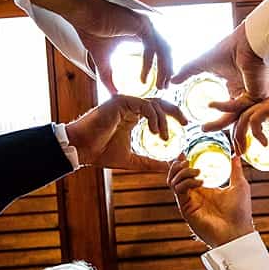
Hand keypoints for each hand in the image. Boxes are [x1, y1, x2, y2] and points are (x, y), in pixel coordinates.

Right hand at [19, 0, 172, 90]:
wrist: (82, 14)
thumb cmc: (90, 29)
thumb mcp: (102, 60)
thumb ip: (108, 76)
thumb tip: (113, 93)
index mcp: (141, 31)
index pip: (158, 51)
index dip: (161, 67)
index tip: (159, 84)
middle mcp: (146, 27)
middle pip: (165, 51)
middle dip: (167, 71)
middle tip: (164, 88)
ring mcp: (145, 24)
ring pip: (163, 50)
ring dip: (163, 70)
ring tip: (159, 86)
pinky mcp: (141, 26)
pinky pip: (151, 48)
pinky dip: (149, 64)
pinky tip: (143, 78)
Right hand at [65, 95, 186, 171]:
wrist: (82, 149)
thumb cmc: (100, 153)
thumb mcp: (131, 160)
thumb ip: (149, 162)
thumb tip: (168, 168)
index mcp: (132, 117)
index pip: (157, 110)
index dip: (172, 115)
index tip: (184, 126)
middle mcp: (130, 107)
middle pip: (159, 102)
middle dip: (175, 111)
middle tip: (186, 122)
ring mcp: (125, 103)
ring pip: (154, 104)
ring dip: (163, 120)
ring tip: (163, 136)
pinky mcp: (120, 102)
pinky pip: (144, 104)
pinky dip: (153, 117)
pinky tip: (155, 131)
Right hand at [167, 154, 254, 246]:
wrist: (237, 231)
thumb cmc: (240, 212)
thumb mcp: (239, 185)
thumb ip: (235, 169)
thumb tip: (235, 154)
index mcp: (204, 189)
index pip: (187, 173)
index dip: (183, 162)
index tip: (186, 152)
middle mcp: (193, 195)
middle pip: (175, 176)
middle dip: (178, 165)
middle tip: (187, 159)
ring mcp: (188, 202)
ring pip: (173, 182)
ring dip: (182, 172)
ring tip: (196, 171)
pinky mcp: (186, 209)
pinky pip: (179, 191)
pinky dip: (187, 182)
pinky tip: (199, 182)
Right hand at [172, 23, 268, 130]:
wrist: (245, 40)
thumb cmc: (229, 48)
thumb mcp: (202, 63)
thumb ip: (188, 72)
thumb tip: (172, 80)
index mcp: (236, 87)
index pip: (228, 109)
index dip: (217, 118)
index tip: (201, 126)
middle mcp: (245, 93)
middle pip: (233, 116)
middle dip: (218, 125)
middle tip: (203, 130)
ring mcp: (253, 95)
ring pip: (237, 116)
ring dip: (220, 123)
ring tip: (205, 127)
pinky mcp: (257, 94)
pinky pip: (239, 106)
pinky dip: (224, 107)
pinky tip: (211, 105)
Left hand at [233, 94, 268, 170]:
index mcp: (268, 110)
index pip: (246, 120)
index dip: (240, 135)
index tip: (240, 151)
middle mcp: (265, 105)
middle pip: (240, 119)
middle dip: (235, 137)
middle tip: (238, 154)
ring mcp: (267, 104)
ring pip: (243, 118)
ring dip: (240, 136)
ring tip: (245, 151)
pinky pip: (255, 119)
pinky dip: (256, 133)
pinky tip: (265, 143)